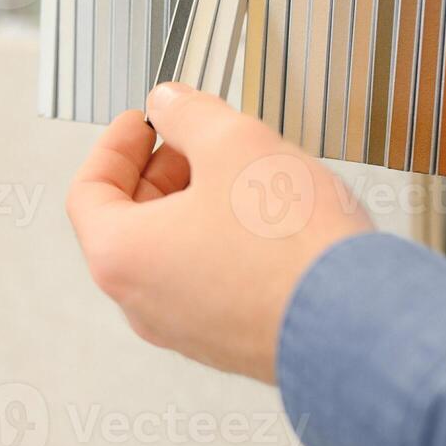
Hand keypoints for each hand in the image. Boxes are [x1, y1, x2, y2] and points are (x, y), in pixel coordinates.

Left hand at [66, 83, 372, 384]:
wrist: (357, 323)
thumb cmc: (289, 246)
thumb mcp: (234, 142)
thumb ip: (189, 113)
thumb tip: (169, 103)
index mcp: (122, 256)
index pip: (88, 190)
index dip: (115, 145)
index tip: (144, 122)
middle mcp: (142, 303)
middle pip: (129, 222)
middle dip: (161, 170)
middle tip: (198, 139)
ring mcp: (185, 329)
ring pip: (171, 253)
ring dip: (195, 205)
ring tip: (242, 173)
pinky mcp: (229, 342)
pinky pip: (208, 282)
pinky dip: (221, 243)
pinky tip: (267, 218)